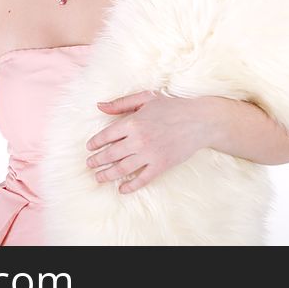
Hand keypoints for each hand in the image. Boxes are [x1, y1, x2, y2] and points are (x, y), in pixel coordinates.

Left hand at [85, 91, 207, 193]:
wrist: (199, 121)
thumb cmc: (172, 107)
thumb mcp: (145, 98)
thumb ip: (121, 103)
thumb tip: (99, 106)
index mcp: (133, 122)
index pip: (106, 136)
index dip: (95, 143)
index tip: (89, 148)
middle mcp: (138, 140)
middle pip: (110, 154)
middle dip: (96, 161)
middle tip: (89, 165)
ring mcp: (150, 154)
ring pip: (122, 169)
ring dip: (107, 175)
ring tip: (98, 177)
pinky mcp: (161, 165)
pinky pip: (142, 179)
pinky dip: (130, 187)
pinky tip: (122, 189)